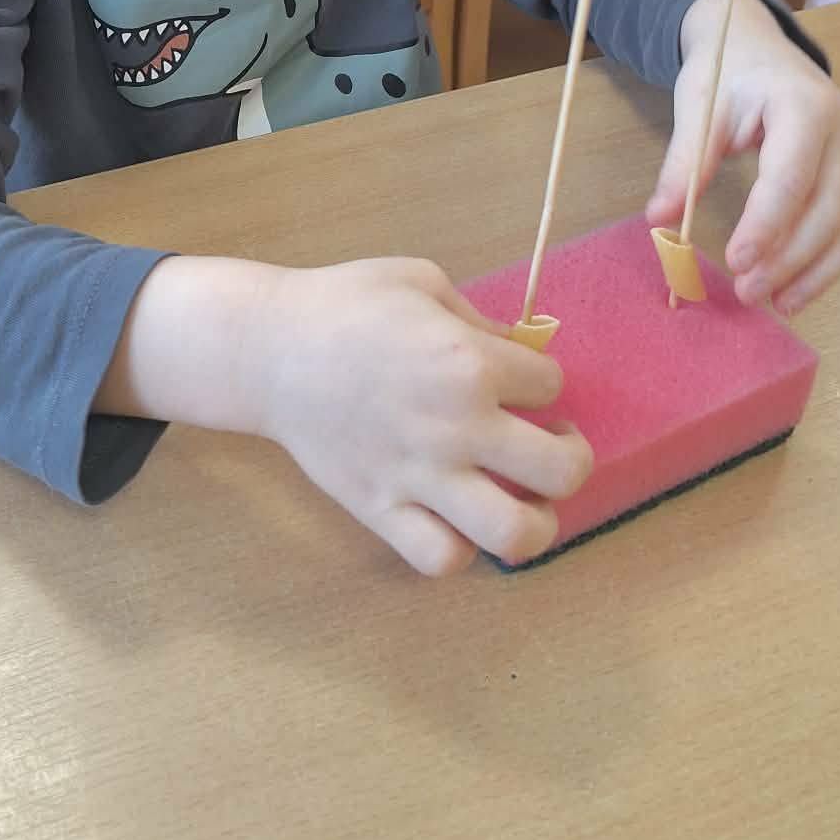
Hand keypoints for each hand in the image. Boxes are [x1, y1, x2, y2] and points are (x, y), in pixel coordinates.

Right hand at [259, 257, 592, 575]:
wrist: (268, 348)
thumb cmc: (346, 303)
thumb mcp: (423, 281)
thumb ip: (479, 319)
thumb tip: (521, 353)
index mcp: (470, 362)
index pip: (552, 385)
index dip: (542, 379)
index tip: (519, 378)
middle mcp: (457, 427)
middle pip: (561, 470)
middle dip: (571, 457)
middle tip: (550, 444)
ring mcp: (420, 476)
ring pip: (515, 533)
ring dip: (538, 521)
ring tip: (525, 500)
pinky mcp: (381, 509)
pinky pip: (442, 558)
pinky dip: (461, 548)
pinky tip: (459, 520)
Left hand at [648, 0, 839, 315]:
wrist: (759, 47)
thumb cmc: (727, 71)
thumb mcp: (698, 105)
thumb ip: (684, 162)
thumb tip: (660, 220)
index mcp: (805, 105)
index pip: (791, 177)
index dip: (766, 225)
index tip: (736, 262)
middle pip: (826, 209)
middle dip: (788, 259)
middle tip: (746, 292)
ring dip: (814, 273)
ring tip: (774, 303)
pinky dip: (828, 265)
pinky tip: (796, 291)